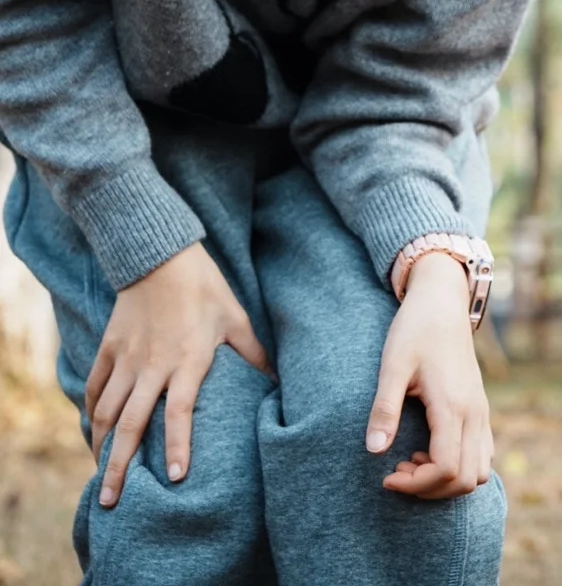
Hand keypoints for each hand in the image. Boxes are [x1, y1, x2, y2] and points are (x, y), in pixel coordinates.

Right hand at [85, 241, 272, 507]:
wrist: (159, 253)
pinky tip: (94, 431)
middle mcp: (153, 364)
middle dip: (119, 466)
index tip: (173, 478)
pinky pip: (94, 386)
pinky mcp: (109, 347)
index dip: (178, 445)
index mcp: (187, 359)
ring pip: (106, 411)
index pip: (180, 411)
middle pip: (130, 424)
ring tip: (101, 477)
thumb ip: (253, 353)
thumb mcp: (235, 317)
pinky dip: (91, 412)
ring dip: (101, 447)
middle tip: (111, 503)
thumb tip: (277, 382)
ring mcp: (127, 357)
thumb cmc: (204, 287)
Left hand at [366, 250, 491, 498]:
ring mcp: (481, 410)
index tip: (387, 476)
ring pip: (479, 471)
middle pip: (466, 479)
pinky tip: (429, 448)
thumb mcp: (393, 364)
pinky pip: (482, 454)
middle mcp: (474, 412)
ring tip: (414, 461)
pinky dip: (459, 465)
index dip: (417, 484)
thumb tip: (374, 451)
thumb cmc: (415, 328)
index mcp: (452, 405)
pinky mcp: (480, 407)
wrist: (442, 300)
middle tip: (397, 471)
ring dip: (447, 480)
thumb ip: (384, 408)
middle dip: (430, 488)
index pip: (446, 468)